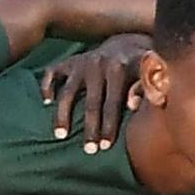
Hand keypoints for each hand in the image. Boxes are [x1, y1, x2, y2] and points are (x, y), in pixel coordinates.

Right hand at [40, 34, 148, 151]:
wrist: (125, 43)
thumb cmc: (139, 66)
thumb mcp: (148, 72)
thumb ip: (144, 88)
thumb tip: (133, 105)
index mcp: (119, 68)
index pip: (112, 102)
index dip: (109, 125)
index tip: (105, 146)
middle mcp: (98, 65)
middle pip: (91, 102)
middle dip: (90, 128)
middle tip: (89, 151)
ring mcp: (80, 63)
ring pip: (67, 92)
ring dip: (62, 115)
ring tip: (60, 136)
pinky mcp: (67, 62)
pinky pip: (51, 74)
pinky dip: (46, 88)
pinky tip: (47, 104)